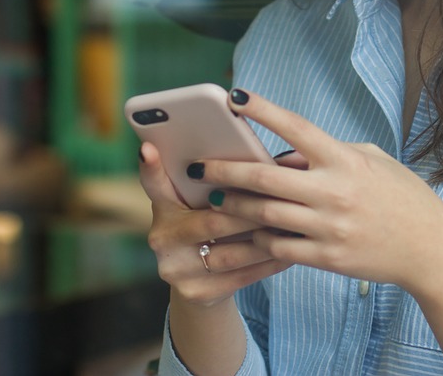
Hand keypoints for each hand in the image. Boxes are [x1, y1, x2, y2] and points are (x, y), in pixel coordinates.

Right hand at [138, 140, 292, 306]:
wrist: (201, 280)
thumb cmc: (211, 224)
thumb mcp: (202, 202)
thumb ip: (217, 182)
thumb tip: (261, 159)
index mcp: (163, 206)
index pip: (153, 183)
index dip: (150, 167)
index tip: (148, 147)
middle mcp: (161, 238)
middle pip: (211, 221)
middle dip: (250, 211)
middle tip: (282, 199)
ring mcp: (175, 269)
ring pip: (230, 253)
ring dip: (266, 239)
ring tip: (293, 225)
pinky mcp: (196, 293)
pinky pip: (241, 277)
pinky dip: (269, 262)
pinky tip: (289, 251)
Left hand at [190, 88, 442, 293]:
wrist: (430, 249)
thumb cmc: (402, 197)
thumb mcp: (372, 160)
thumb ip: (330, 153)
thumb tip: (288, 152)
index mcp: (345, 160)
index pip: (297, 128)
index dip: (264, 111)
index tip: (234, 97)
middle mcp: (334, 192)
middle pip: (266, 179)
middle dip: (228, 171)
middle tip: (202, 167)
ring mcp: (329, 227)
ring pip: (264, 216)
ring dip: (234, 207)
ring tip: (216, 200)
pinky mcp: (327, 258)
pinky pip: (279, 247)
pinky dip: (257, 238)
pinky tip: (244, 232)